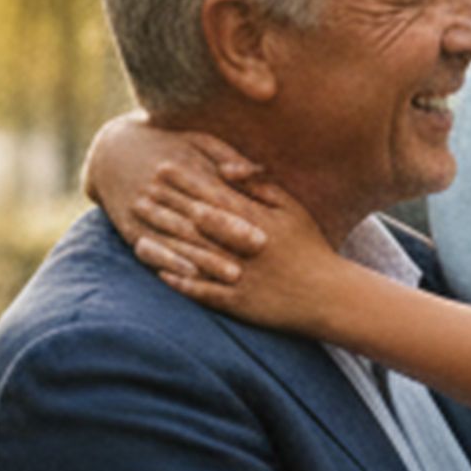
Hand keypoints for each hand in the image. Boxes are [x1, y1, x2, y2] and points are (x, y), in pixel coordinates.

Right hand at [90, 120, 274, 288]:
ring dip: (206, 258)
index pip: (214, 195)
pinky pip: (151, 248)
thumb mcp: (198, 142)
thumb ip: (228, 157)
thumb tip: (253, 171)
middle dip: (228, 237)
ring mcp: (143, 209)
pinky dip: (171, 262)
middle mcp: (161, 189)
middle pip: (198, 218)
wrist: (111, 151)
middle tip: (257, 255)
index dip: (239, 217)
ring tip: (233, 275)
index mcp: (182, 166)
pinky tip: (191, 276)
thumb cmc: (171, 147)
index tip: (265, 235)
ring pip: (178, 237)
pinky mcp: (130, 227)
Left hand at [145, 184, 349, 331]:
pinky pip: (207, 293)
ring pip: (197, 257)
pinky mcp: (242, 304)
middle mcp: (246, 247)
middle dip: (168, 206)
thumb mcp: (293, 211)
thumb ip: (262, 187)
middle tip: (138, 191)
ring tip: (139, 230)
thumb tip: (232, 168)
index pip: (216, 196)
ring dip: (166, 243)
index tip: (162, 167)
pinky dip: (184, 283)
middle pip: (199, 223)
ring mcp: (243, 277)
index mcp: (259, 222)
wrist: (332, 297)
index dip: (187, 181)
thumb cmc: (311, 249)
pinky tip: (161, 273)